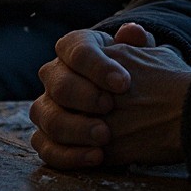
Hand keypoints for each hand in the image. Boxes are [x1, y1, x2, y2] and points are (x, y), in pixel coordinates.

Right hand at [30, 23, 189, 169]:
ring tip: (105, 137)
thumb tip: (131, 33)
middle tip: (110, 108)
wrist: (142, 107)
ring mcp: (48, 106)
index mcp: (75, 47)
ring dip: (75, 128)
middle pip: (59, 84)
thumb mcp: (145, 57)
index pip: (77, 50)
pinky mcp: (47, 137)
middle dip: (85, 97)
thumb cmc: (139, 77)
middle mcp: (55, 74)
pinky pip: (45, 147)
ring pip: (47, 117)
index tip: (124, 83)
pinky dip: (68, 155)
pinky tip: (97, 157)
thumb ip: (140, 45)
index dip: (97, 66)